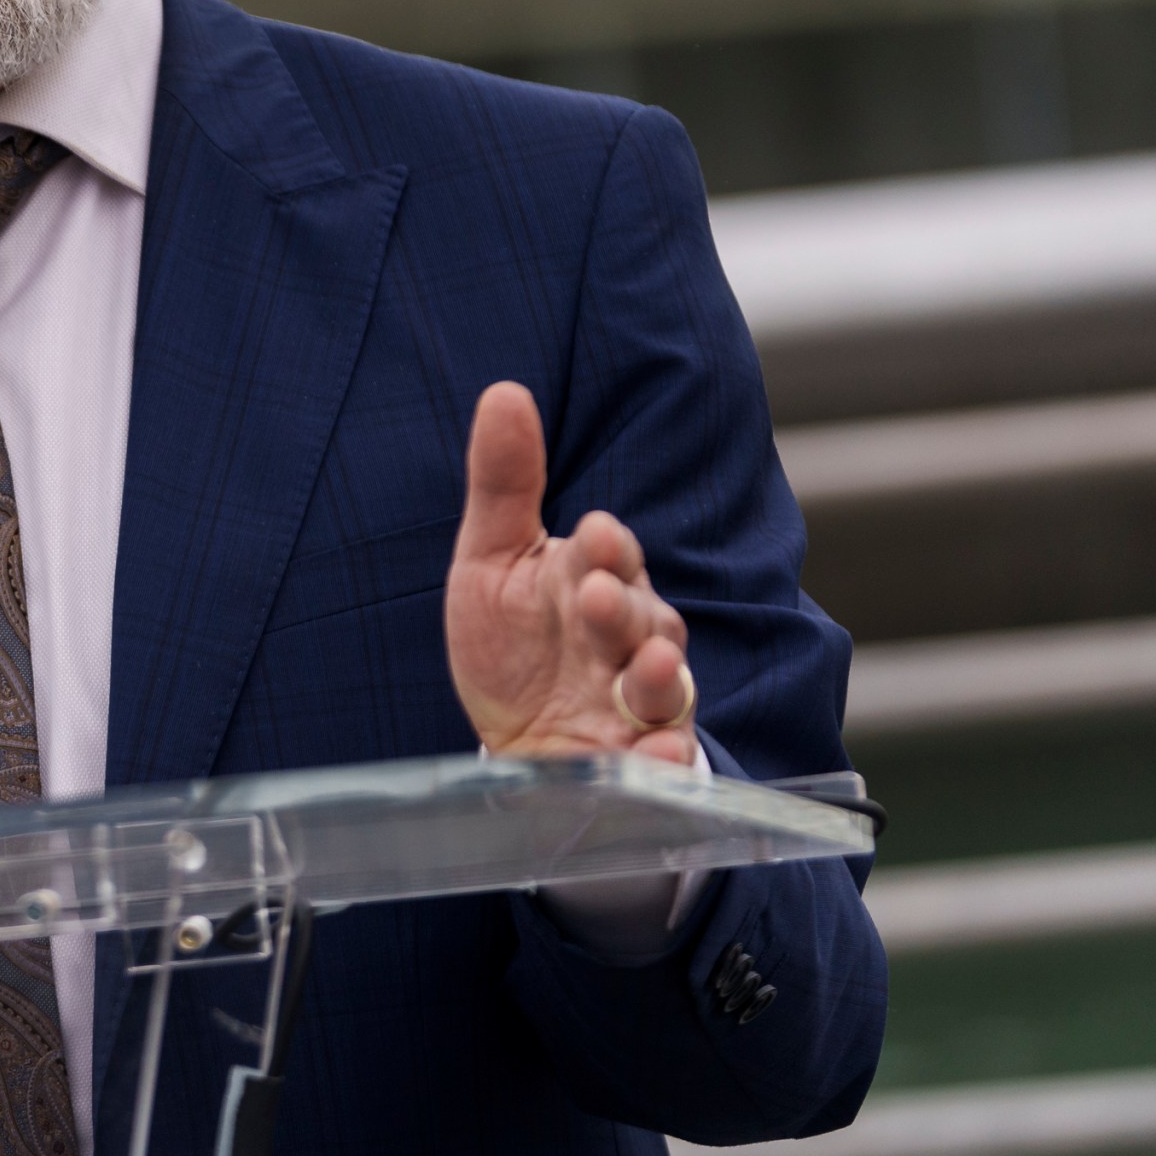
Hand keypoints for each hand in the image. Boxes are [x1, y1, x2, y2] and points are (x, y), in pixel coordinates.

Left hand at [445, 382, 696, 765]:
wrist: (517, 740)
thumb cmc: (511, 643)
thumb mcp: (491, 563)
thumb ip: (504, 484)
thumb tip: (503, 391)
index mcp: (595, 579)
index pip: (610, 556)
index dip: (604, 548)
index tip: (590, 534)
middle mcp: (628, 638)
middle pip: (639, 618)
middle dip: (621, 608)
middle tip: (594, 596)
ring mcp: (640, 701)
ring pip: (664, 685)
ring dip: (659, 677)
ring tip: (647, 670)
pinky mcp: (641, 760)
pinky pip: (663, 762)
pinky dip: (662, 763)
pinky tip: (652, 763)